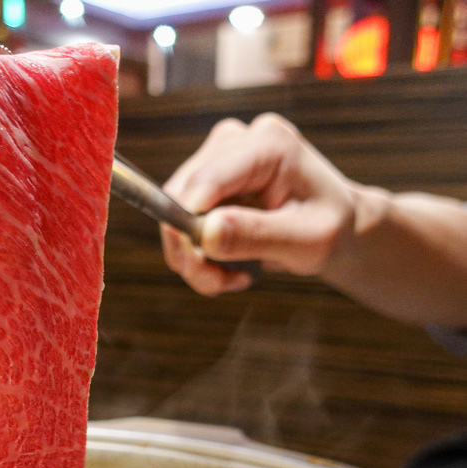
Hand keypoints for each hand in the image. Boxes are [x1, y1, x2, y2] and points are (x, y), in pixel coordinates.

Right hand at [160, 113, 357, 295]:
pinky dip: (196, 255)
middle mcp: (237, 141)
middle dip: (190, 249)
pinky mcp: (207, 182)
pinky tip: (226, 266)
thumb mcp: (305, 240)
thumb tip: (204, 234)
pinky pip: (179, 223)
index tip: (193, 262)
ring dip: (192, 257)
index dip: (188, 220)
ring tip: (227, 279)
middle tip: (218, 283)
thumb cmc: (331, 229)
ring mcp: (218, 160)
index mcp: (269, 144)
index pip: (207, 178)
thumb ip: (256, 235)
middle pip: (180, 196)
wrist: (338, 228)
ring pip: (172, 213)